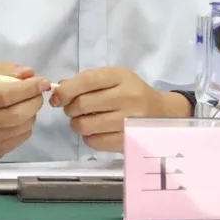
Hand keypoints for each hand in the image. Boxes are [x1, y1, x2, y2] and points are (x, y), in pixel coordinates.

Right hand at [0, 61, 49, 160]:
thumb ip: (2, 69)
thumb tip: (29, 73)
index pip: (5, 95)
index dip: (28, 88)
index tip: (43, 81)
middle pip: (16, 115)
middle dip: (34, 101)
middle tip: (38, 92)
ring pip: (21, 128)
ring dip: (31, 114)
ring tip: (27, 104)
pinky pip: (19, 139)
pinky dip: (25, 126)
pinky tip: (18, 118)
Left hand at [50, 67, 190, 152]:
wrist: (162, 113)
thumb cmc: (133, 93)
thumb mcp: (115, 78)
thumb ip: (88, 81)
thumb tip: (60, 90)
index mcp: (122, 77)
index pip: (88, 80)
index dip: (67, 89)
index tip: (57, 97)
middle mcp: (127, 97)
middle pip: (82, 104)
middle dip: (70, 108)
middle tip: (73, 109)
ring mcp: (128, 121)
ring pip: (85, 125)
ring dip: (77, 124)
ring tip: (84, 120)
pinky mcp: (126, 141)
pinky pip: (94, 141)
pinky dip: (88, 137)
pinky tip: (96, 131)